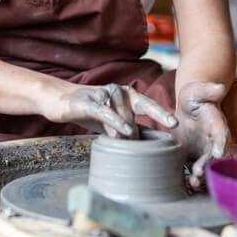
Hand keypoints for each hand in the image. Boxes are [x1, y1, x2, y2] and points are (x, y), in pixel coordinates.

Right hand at [47, 83, 177, 137]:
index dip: (162, 113)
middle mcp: (119, 91)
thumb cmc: (89, 111)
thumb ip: (127, 129)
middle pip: (137, 112)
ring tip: (116, 138)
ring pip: (122, 115)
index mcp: (127, 95)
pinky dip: (117, 122)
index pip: (148, 105)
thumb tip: (141, 145)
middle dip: (143, 126)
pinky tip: (125, 131)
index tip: (176, 124)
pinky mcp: (90, 102)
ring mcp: (104, 95)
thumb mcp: (111, 122)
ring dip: (122, 131)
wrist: (60, 101)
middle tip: (156, 131)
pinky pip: (107, 113)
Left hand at [172, 81, 230, 189]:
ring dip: (202, 175)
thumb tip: (219, 87)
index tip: (218, 153)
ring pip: (207, 165)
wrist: (188, 106)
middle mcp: (214, 140)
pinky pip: (196, 169)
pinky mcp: (195, 156)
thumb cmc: (194, 96)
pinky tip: (187, 184)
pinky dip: (193, 177)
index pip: (221, 134)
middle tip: (199, 171)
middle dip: (208, 164)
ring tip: (193, 182)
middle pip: (214, 155)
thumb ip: (207, 90)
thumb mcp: (197, 91)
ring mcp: (205, 150)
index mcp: (217, 124)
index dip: (220, 143)